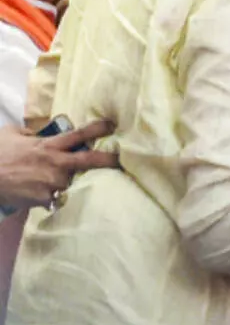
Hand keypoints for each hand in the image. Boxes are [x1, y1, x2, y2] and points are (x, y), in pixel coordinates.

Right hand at [0, 120, 116, 209]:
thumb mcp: (12, 135)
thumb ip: (31, 134)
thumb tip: (40, 135)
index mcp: (48, 145)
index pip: (79, 134)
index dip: (98, 129)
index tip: (113, 125)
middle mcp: (56, 163)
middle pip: (89, 160)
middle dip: (108, 160)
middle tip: (121, 160)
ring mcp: (52, 183)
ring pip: (69, 182)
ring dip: (63, 182)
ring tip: (45, 180)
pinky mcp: (45, 199)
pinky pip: (55, 198)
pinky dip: (49, 196)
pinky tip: (36, 192)